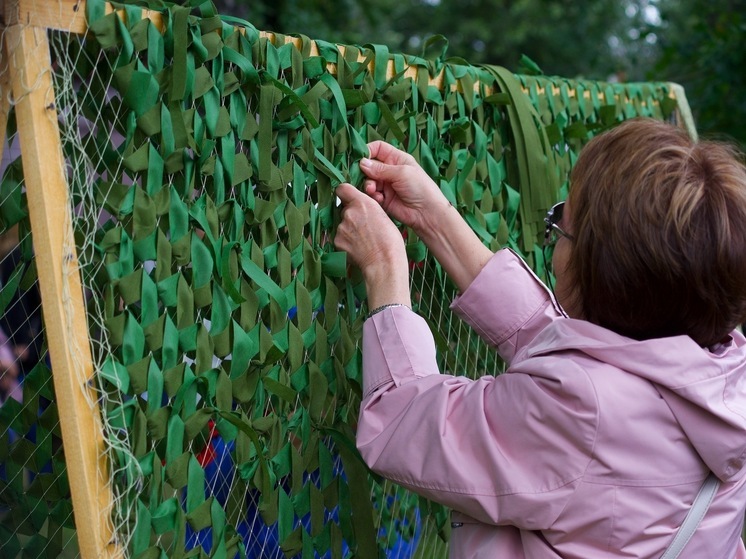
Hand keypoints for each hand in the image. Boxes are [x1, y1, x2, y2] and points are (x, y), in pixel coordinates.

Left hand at [334, 183, 410, 308]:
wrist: (384, 262)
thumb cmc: (390, 241)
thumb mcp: (383, 215)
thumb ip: (369, 208)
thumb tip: (361, 209)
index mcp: (362, 203)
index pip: (343, 189)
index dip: (346, 194)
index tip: (349, 199)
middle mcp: (348, 213)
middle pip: (344, 209)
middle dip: (352, 216)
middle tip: (365, 227)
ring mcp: (341, 228)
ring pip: (342, 225)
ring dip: (350, 230)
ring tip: (364, 240)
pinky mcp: (337, 241)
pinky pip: (340, 238)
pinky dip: (347, 242)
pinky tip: (358, 248)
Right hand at [360, 141, 449, 232]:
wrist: (426, 212)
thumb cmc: (420, 187)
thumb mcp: (402, 173)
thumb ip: (381, 168)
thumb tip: (361, 162)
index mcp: (396, 158)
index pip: (378, 148)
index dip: (368, 151)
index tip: (359, 157)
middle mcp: (389, 170)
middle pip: (369, 165)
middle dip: (365, 171)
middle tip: (367, 178)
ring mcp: (385, 184)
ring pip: (368, 180)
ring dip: (368, 185)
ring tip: (372, 190)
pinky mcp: (383, 198)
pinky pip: (371, 194)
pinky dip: (373, 196)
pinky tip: (380, 199)